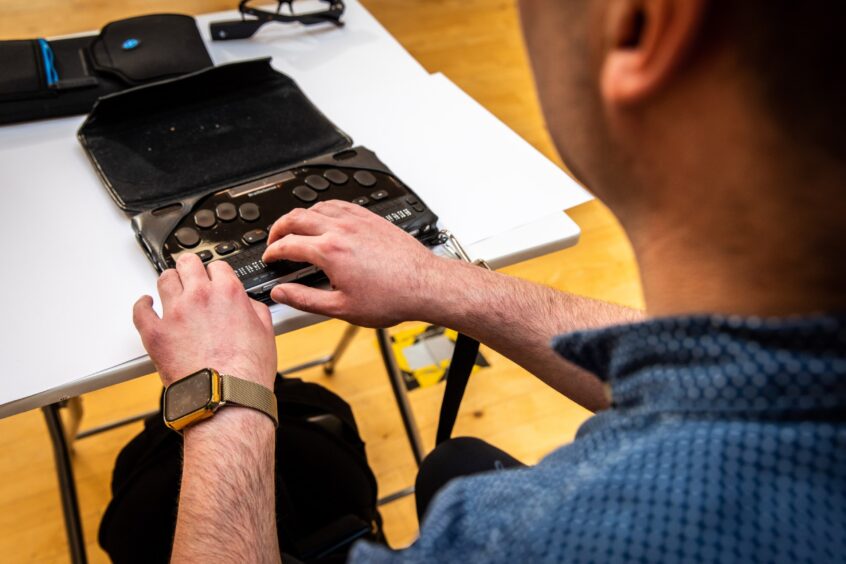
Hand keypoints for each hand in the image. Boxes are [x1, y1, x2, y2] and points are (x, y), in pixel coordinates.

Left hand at [133, 254, 276, 389]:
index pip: (218, 266)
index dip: (217, 273)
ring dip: (170, 282)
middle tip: (192, 278)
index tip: (214, 279)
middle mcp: (200, 296)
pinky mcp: (155, 333)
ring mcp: (175, 313)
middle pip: (188, 264)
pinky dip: (143, 305)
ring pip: (164, 279)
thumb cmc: (247, 373)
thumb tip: (246, 304)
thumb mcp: (266, 333)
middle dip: (191, 269)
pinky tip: (147, 304)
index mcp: (228, 293)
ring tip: (172, 291)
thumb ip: (254, 309)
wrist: (226, 399)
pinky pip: (140, 310)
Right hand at [262, 200, 447, 326]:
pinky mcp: (371, 218)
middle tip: (274, 241)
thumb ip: (305, 300)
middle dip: (278, 229)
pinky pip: (340, 204)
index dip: (272, 252)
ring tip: (295, 229)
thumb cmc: (391, 297)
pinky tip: (325, 218)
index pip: (287, 244)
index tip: (269, 259)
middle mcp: (341, 229)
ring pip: (317, 206)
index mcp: (330, 251)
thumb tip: (281, 294)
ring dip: (300, 216)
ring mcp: (357, 220)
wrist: (425, 285)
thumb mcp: (341, 308)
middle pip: (296, 218)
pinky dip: (324, 209)